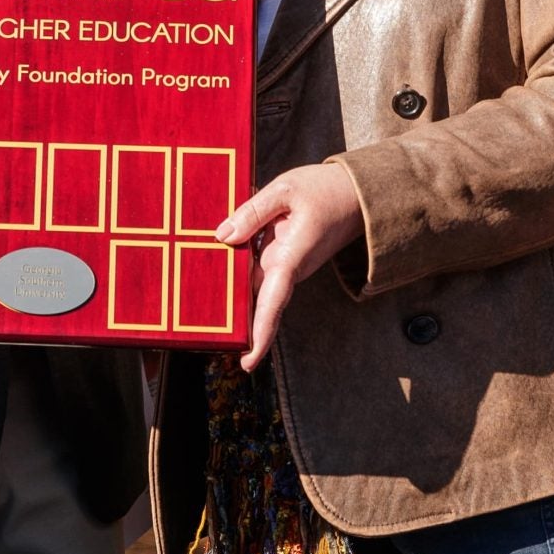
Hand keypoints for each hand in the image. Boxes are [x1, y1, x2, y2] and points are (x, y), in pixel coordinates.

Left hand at [213, 163, 365, 372]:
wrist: (356, 193)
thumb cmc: (324, 190)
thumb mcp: (285, 190)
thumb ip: (252, 212)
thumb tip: (222, 236)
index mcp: (291, 258)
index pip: (272, 304)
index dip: (260, 335)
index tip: (247, 363)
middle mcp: (288, 269)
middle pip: (257, 303)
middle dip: (237, 325)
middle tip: (206, 342)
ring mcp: (287, 265)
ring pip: (254, 287)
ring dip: (231, 298)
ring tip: (197, 311)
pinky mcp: (284, 256)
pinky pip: (256, 270)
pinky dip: (237, 273)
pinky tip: (212, 268)